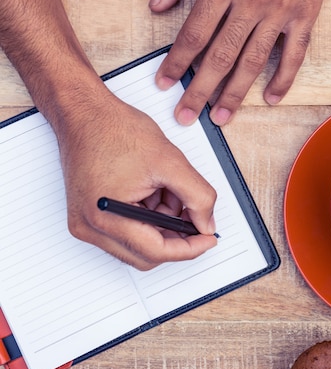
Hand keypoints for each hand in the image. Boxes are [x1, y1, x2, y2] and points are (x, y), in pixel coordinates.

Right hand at [54, 86, 217, 269]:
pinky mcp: (87, 216)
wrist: (84, 114)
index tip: (208, 239)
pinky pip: (125, 232)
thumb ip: (198, 196)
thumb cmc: (114, 129)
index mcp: (106, 217)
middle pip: (146, 255)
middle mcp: (89, 227)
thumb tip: (206, 223)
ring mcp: (85, 224)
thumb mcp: (170, 161)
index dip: (189, 248)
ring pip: (137, 245)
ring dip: (160, 225)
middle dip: (174, 234)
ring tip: (166, 190)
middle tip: (194, 214)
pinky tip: (151, 192)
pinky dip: (146, 218)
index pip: (155, 252)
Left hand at [150, 0, 330, 124]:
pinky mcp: (306, 12)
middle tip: (186, 117)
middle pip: (220, 58)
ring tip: (220, 118)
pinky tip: (269, 98)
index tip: (164, 84)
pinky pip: (294, 54)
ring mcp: (282, 10)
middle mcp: (251, 1)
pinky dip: (283, 79)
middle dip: (199, 92)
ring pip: (253, 63)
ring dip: (235, 95)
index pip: (193, 35)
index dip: (175, 64)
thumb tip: (157, 5)